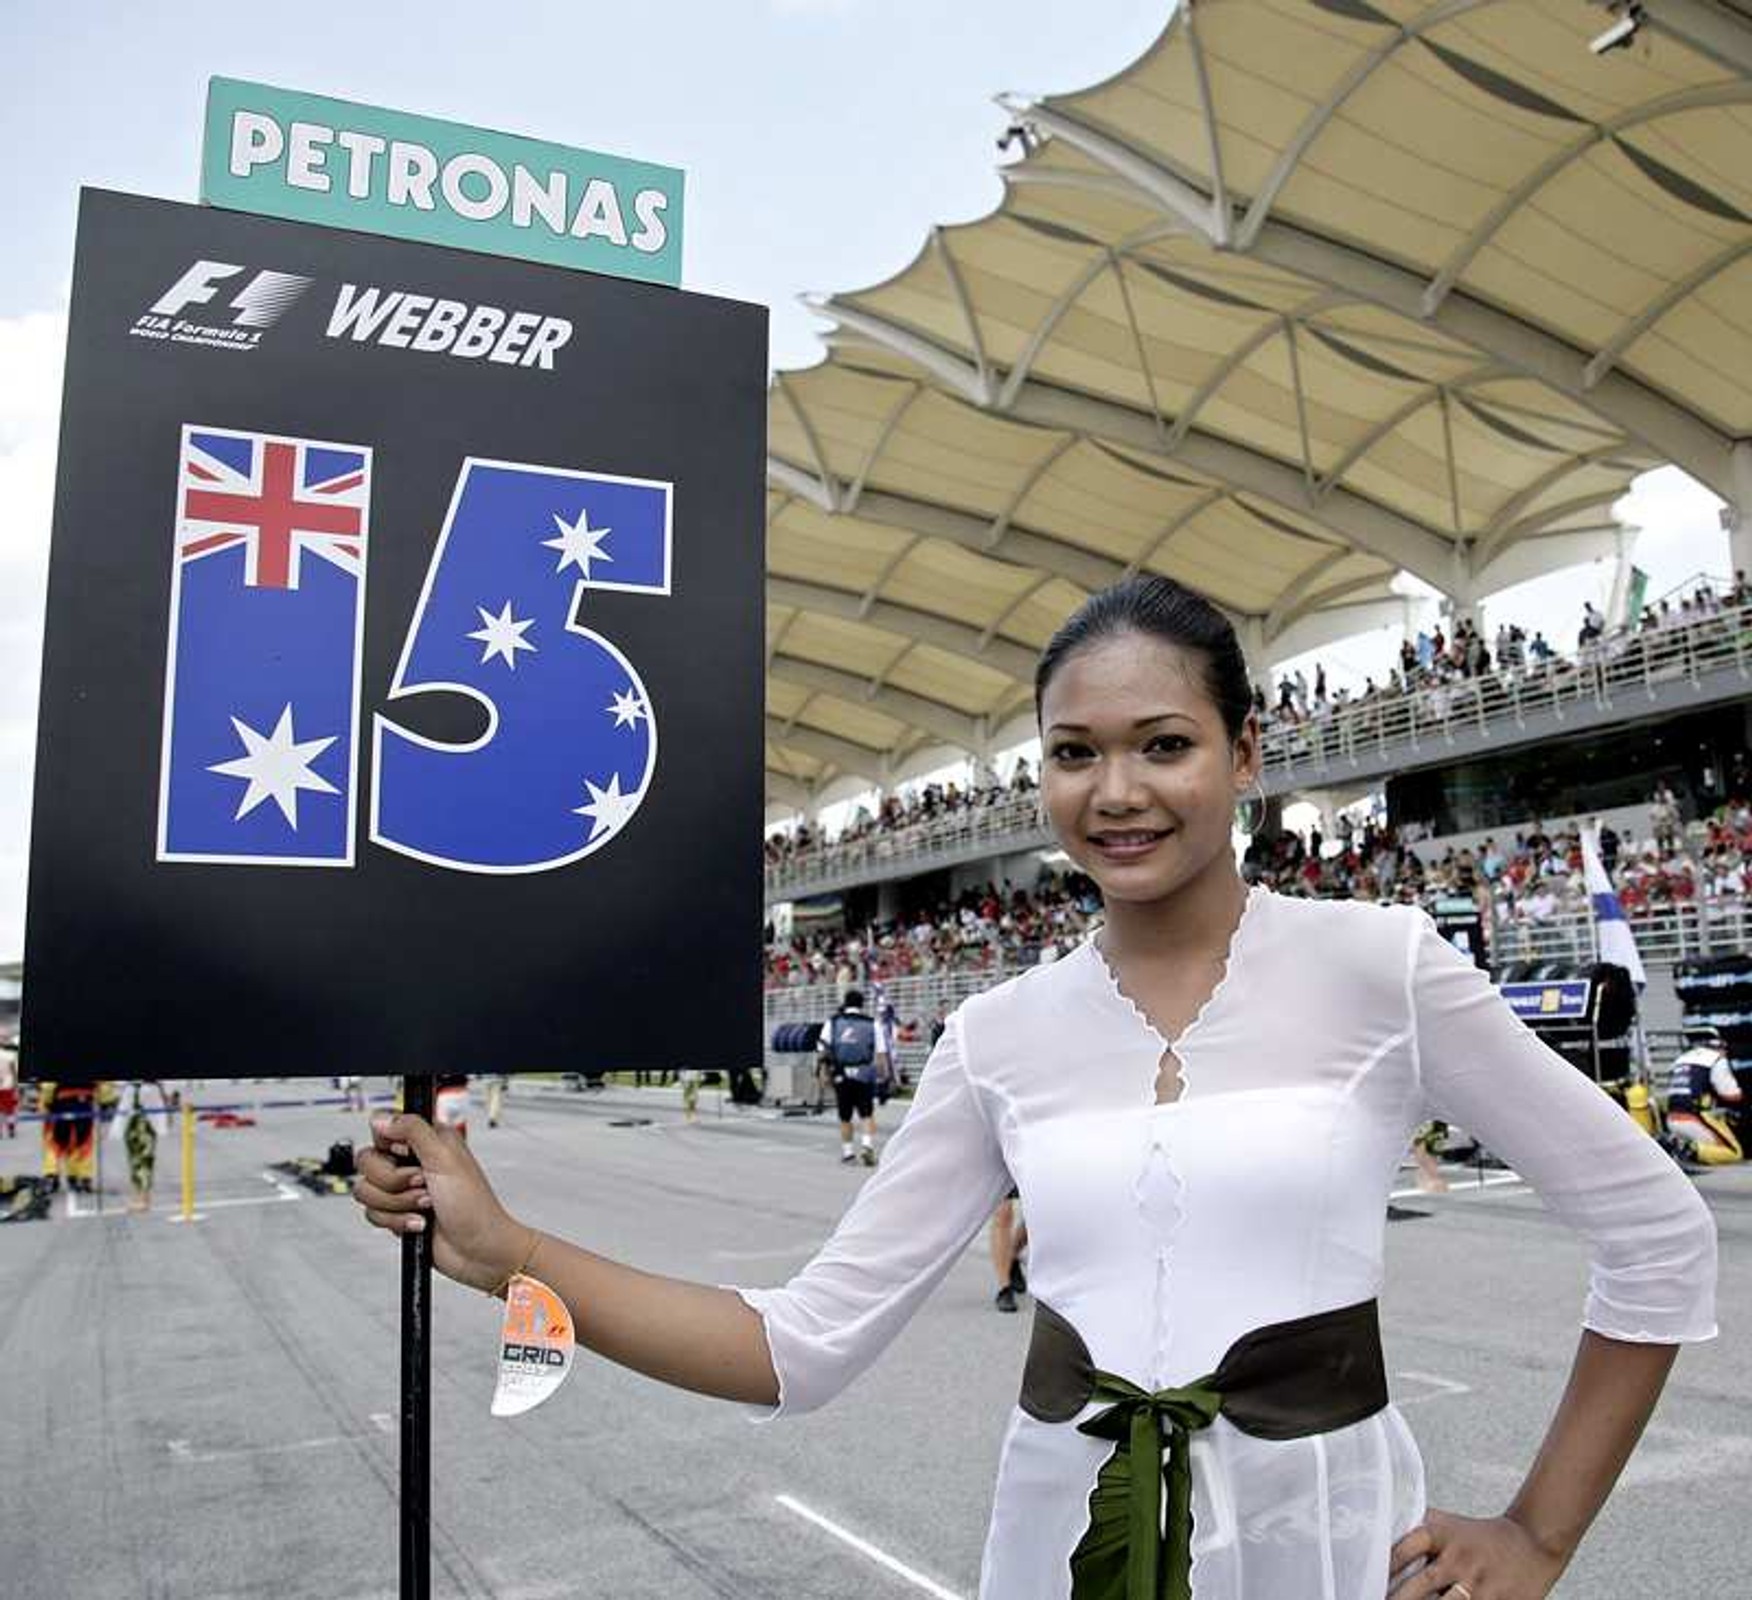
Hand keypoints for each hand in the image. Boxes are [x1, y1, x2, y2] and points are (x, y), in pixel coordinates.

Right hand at [354, 1112, 524, 1293]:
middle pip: (368, 1162)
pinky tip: (420, 1222)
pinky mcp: (396, 1214)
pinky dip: (397, 1221)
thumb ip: (413, 1130)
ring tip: (425, 1205)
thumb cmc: (474, 1205)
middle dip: (394, 1180)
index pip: (383, 1129)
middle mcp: (412, 1162)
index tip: (408, 1157)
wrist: (477, 1249)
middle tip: (422, 1184)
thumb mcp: (445, 1158)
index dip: (390, 1146)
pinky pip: (372, 1214)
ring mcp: (403, 1190)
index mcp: (427, 1140)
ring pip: (367, 1190)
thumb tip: (383, 1118)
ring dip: (398, 1203)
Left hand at [1389, 1510, 1567, 1599]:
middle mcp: (1459, 1559)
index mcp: (1441, 1535)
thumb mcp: (1446, 1523)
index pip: (1403, 1550)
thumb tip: (1372, 1529)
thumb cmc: (1478, 1536)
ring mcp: (1481, 1585)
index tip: (1365, 1580)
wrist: (1533, 1542)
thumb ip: (1414, 1528)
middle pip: (1421, 1586)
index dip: (1384, 1568)